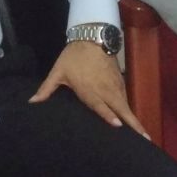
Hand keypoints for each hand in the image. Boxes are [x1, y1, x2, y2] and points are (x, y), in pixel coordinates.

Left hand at [33, 39, 147, 134]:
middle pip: (121, 109)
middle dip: (134, 124)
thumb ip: (46, 89)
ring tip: (143, 136)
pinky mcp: (120, 82)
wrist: (91, 37)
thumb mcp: (58, 72)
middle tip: (145, 139)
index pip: (101, 105)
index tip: (119, 125)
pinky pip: (126, 99)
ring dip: (135, 119)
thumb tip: (31, 102)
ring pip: (126, 105)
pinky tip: (134, 121)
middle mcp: (105, 90)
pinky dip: (130, 110)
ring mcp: (115, 86)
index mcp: (90, 89)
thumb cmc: (73, 57)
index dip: (109, 115)